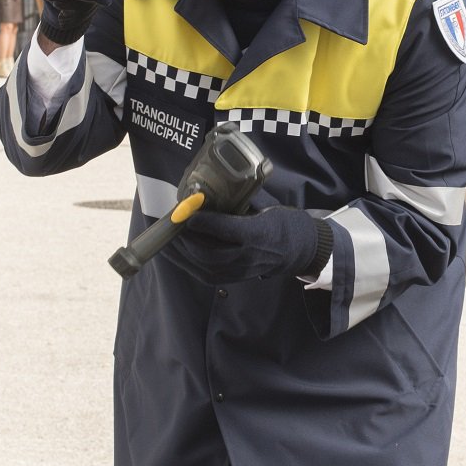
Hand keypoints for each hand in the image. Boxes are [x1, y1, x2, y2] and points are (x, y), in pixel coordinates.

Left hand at [165, 206, 333, 284]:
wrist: (300, 250)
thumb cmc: (283, 222)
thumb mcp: (268, 206)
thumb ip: (241, 200)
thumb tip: (212, 187)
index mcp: (259, 233)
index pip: (227, 230)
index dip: (204, 222)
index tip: (186, 212)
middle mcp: (249, 255)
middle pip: (210, 252)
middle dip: (185, 240)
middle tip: (169, 224)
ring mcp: (242, 270)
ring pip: (205, 266)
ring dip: (181, 253)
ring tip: (164, 239)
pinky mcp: (235, 278)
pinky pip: (206, 275)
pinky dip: (187, 264)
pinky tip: (174, 253)